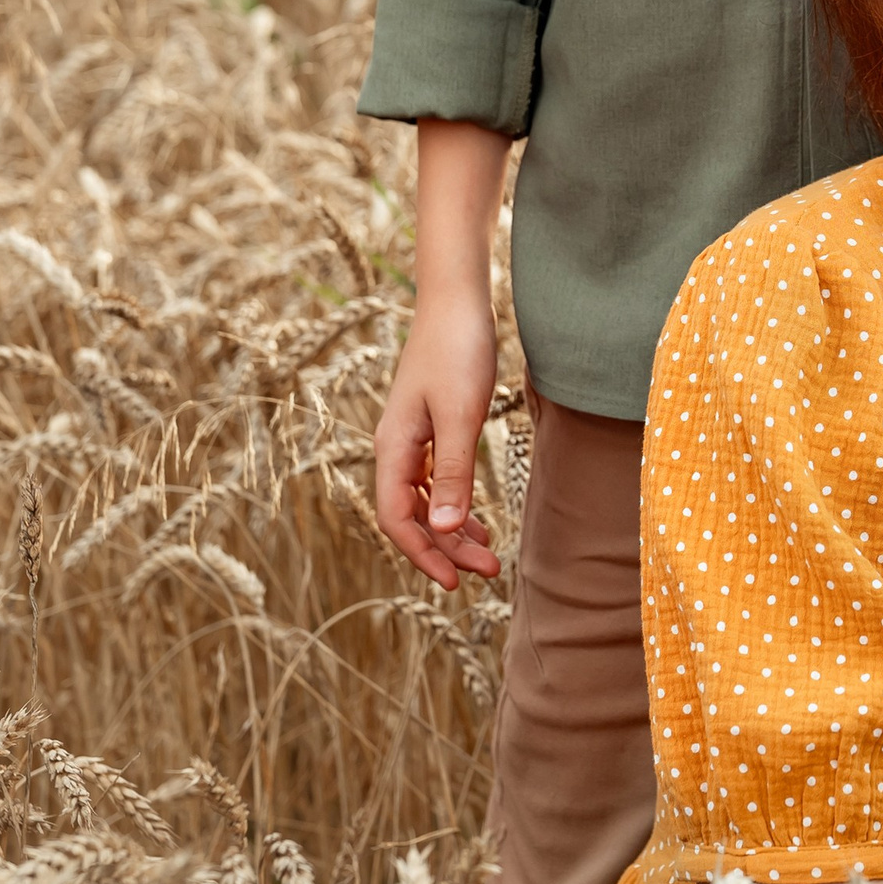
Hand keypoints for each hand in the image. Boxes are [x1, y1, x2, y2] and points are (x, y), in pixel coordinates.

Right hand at [373, 290, 503, 587]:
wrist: (458, 301)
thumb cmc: (458, 350)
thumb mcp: (460, 414)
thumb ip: (453, 471)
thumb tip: (447, 529)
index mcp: (393, 447)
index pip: (397, 518)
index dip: (423, 554)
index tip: (455, 582)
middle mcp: (396, 448)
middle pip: (412, 515)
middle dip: (446, 548)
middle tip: (489, 570)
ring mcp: (412, 438)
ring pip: (425, 501)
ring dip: (453, 530)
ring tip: (488, 554)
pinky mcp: (431, 427)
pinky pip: (436, 480)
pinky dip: (455, 504)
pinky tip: (476, 519)